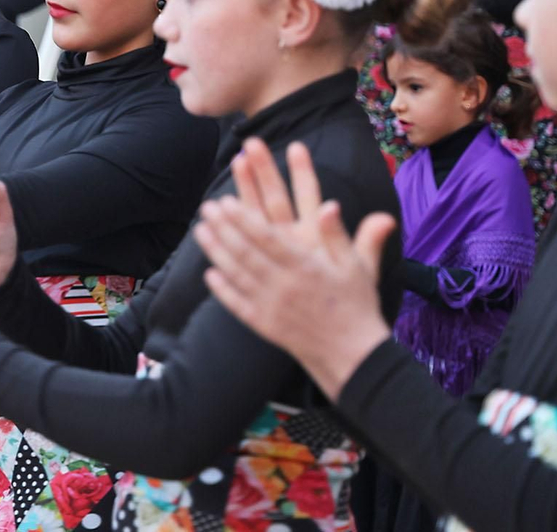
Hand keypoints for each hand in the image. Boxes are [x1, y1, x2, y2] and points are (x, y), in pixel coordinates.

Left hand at [193, 138, 395, 400]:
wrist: (353, 355)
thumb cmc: (356, 305)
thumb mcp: (356, 267)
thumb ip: (338, 235)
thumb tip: (329, 204)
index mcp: (306, 268)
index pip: (267, 238)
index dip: (244, 218)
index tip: (226, 200)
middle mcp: (284, 286)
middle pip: (246, 253)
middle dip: (223, 228)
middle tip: (206, 207)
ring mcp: (271, 307)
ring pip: (237, 275)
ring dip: (216, 252)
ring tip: (200, 231)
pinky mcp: (264, 325)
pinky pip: (237, 305)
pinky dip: (221, 290)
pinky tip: (209, 274)